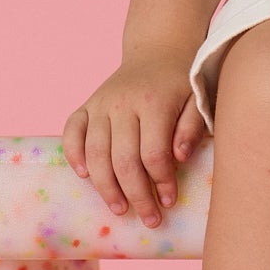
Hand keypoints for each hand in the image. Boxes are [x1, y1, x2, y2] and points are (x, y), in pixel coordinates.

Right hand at [62, 49, 206, 227]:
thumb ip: (191, 129)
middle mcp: (122, 103)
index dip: (161, 183)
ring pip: (95, 153)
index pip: (153, 154)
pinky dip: (73, 154)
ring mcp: (100, 104)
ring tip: (120, 209)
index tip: (170, 201)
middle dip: (136, 195)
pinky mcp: (86, 105)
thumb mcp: (197, 101)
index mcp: (154, 103)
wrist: (158, 51)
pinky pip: (71, 131)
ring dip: (106, 186)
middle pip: (123, 160)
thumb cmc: (181, 84)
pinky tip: (84, 176)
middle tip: (149, 219)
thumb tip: (179, 158)